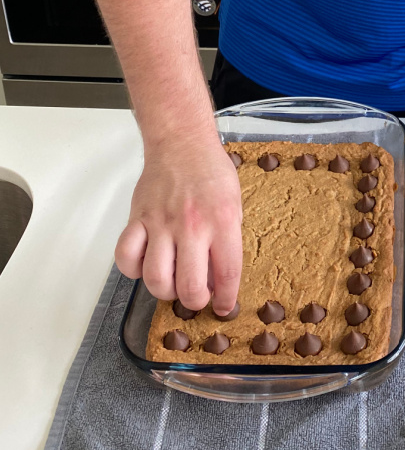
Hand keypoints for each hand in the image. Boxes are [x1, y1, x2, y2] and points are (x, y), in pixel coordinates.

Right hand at [115, 134, 242, 315]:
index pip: (226, 274)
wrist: (182, 143)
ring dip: (164, 291)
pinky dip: (133, 269)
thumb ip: (227, 240)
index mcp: (222, 221)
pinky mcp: (137, 218)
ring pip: (155, 279)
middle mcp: (191, 225)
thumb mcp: (234, 204)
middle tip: (196, 296)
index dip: (225, 299)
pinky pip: (126, 257)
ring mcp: (161, 222)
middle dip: (194, 301)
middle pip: (189, 286)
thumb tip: (218, 280)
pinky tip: (145, 264)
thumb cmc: (211, 173)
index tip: (222, 307)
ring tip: (172, 283)